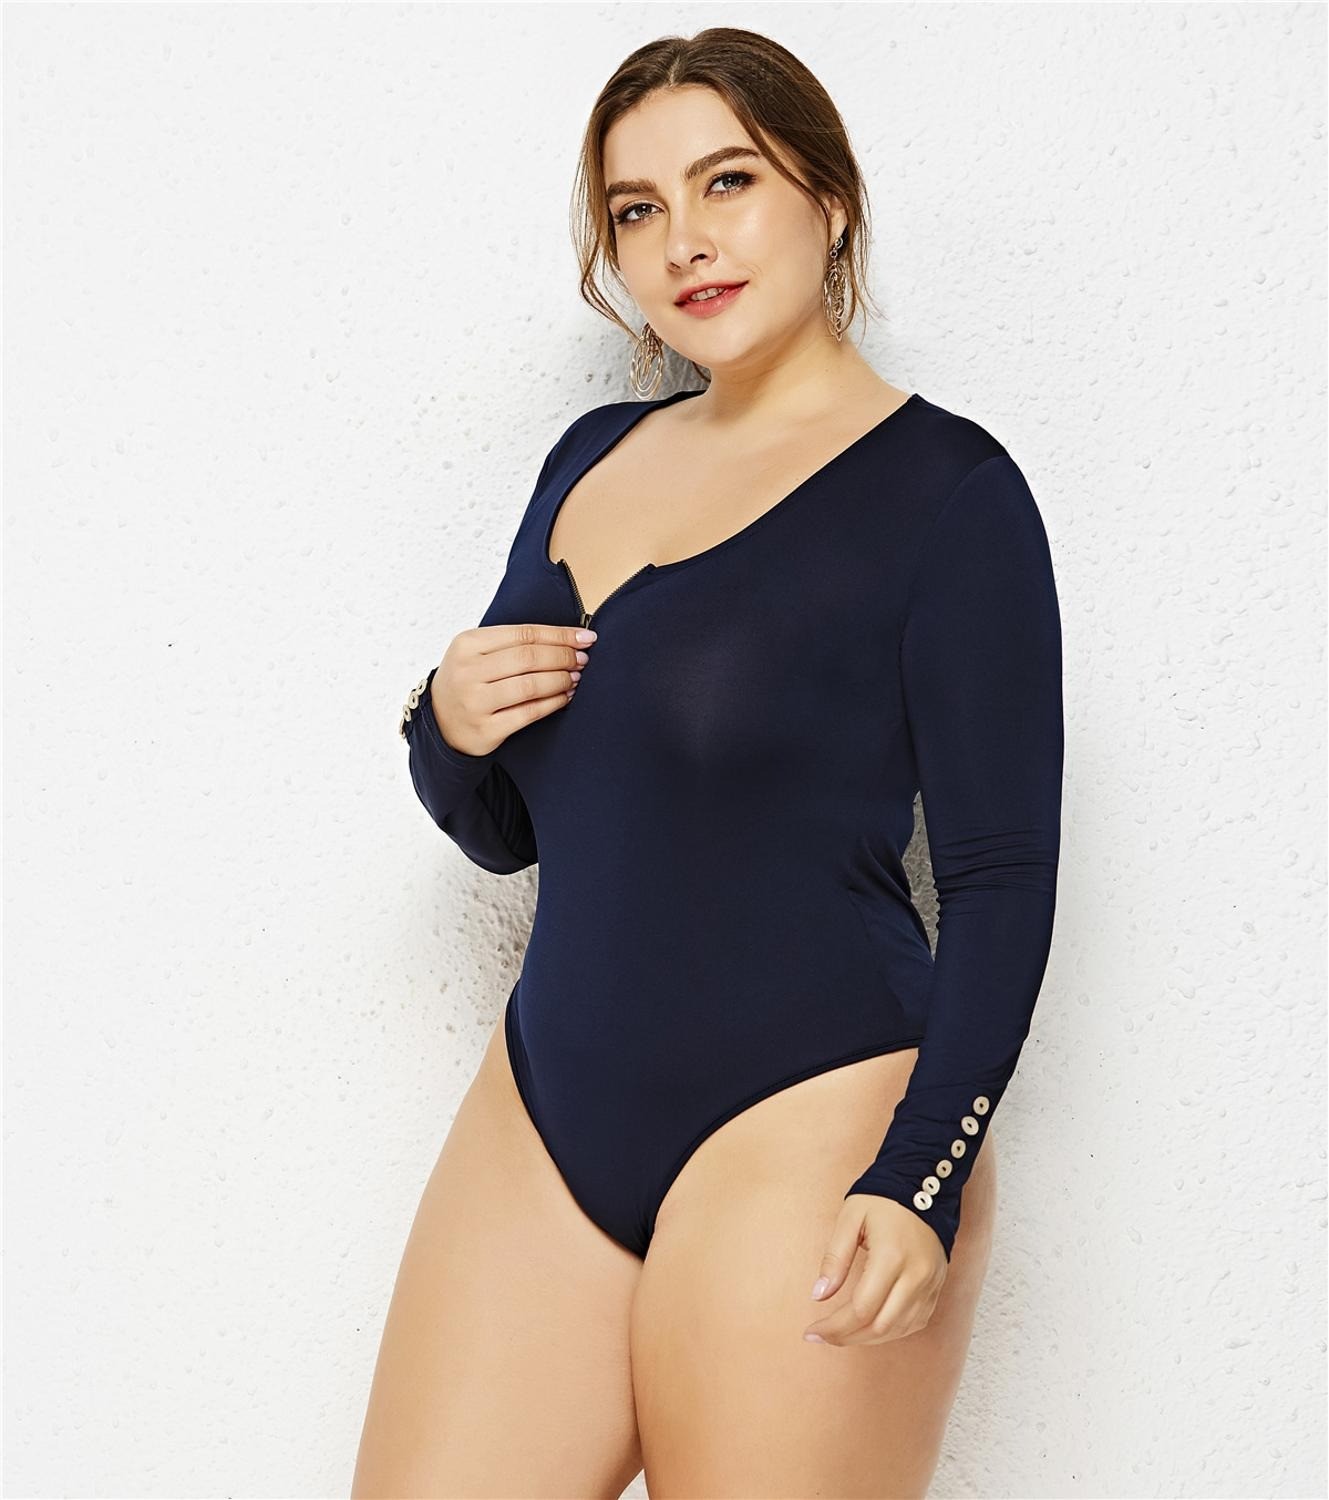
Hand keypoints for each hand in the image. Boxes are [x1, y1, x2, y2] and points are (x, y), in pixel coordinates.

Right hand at [429, 622, 596, 756]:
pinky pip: (529, 713)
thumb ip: (512, 643)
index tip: (585, 637)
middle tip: (582, 659)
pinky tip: (565, 697)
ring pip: (531, 685)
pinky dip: (553, 703)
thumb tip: (567, 638)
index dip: (559, 635)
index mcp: (467, 644)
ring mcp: (475, 702)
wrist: (441, 723)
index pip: (523, 634)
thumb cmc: (468, 681)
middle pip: (529, 658)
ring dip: (561, 680)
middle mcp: (468, 672)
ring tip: (575, 677)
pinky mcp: (486, 729)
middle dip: (564, 657)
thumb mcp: (476, 652)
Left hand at [803, 1194, 947, 1346]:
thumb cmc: (882, 1199)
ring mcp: (930, 1284)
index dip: (834, 1327)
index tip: (811, 1331)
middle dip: (847, 1338)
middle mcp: (916, 1275)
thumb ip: (834, 1258)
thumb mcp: (851, 1218)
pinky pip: (916, 1322)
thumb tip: (819, 1295)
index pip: (861, 1309)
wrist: (924, 1185)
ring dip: (867, 1338)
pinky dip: (891, 1331)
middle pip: (880, 1326)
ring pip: (899, 1330)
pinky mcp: (936, 1287)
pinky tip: (870, 1326)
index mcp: (891, 1257)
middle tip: (822, 1336)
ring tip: (841, 1334)